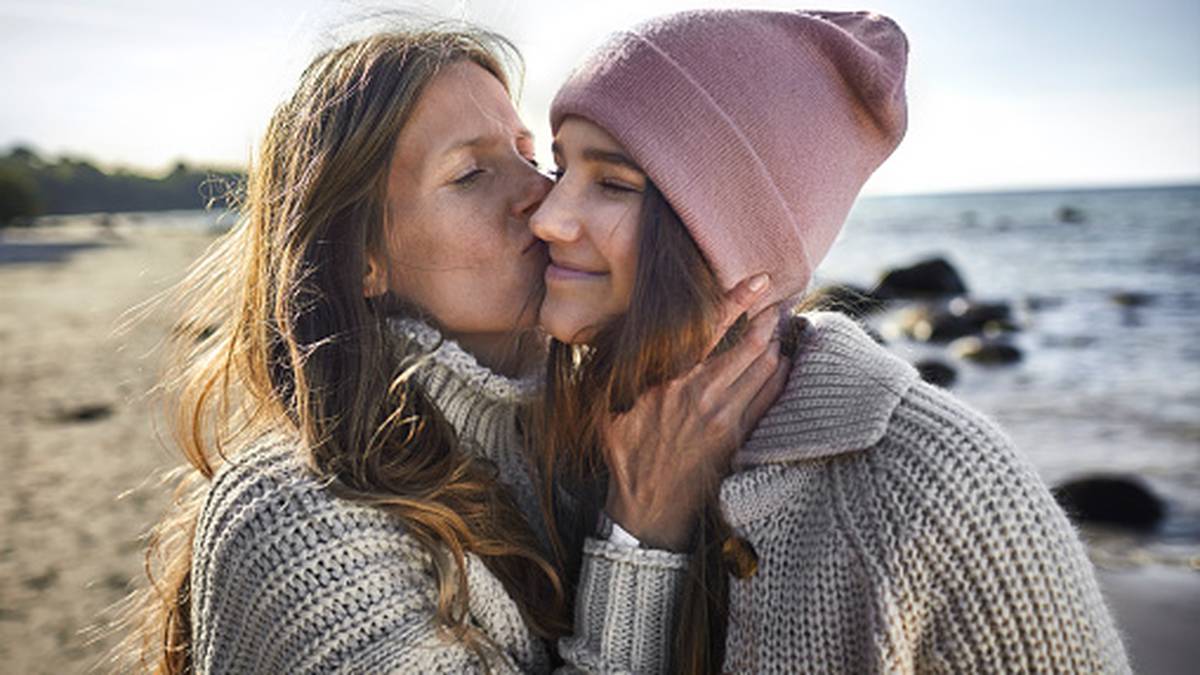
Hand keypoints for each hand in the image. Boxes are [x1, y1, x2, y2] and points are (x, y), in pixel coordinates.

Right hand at [602, 274, 790, 550]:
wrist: (647, 505)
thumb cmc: (624, 449)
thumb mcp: (607, 403)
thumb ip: (618, 364)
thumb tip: (622, 326)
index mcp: (669, 379)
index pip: (712, 327)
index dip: (739, 298)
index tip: (760, 279)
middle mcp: (702, 394)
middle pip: (752, 343)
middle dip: (769, 317)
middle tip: (777, 301)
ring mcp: (725, 417)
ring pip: (767, 366)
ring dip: (776, 342)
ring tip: (778, 327)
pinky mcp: (740, 436)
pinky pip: (771, 395)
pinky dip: (781, 373)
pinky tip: (780, 362)